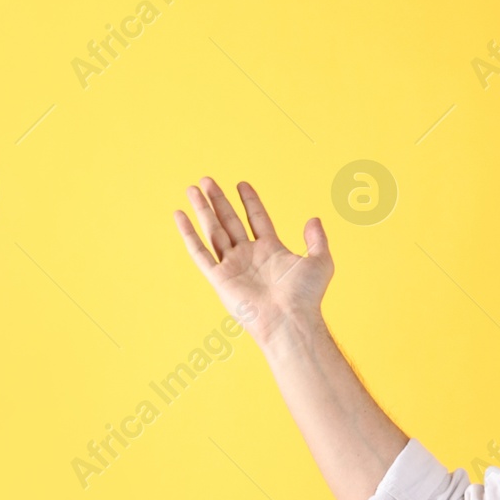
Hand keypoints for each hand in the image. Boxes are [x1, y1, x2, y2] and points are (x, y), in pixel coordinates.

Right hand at [173, 176, 331, 345]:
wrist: (290, 320)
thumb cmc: (306, 296)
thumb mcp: (320, 262)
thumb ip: (317, 240)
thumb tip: (314, 219)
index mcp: (271, 250)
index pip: (257, 219)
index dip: (249, 201)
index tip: (241, 184)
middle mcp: (249, 256)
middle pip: (229, 221)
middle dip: (218, 200)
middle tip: (207, 180)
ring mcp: (233, 266)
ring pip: (213, 231)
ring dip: (202, 209)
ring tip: (193, 188)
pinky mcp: (219, 278)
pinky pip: (200, 252)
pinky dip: (188, 234)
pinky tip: (180, 215)